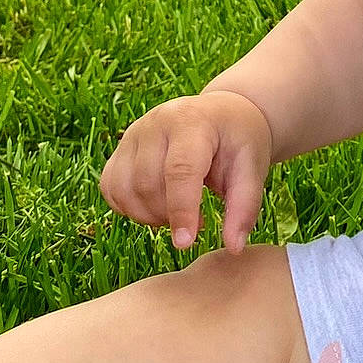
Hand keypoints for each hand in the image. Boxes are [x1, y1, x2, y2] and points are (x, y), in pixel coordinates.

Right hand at [99, 90, 273, 253]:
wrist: (221, 115)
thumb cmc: (238, 141)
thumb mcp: (252, 168)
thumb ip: (243, 207)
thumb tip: (233, 247)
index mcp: (192, 121)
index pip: (179, 170)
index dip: (180, 210)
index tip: (186, 244)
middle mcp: (155, 123)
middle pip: (147, 183)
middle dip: (169, 216)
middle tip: (199, 220)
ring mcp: (133, 134)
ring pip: (124, 189)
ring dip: (147, 215)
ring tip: (178, 213)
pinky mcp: (120, 149)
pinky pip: (110, 188)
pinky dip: (129, 208)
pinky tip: (156, 207)